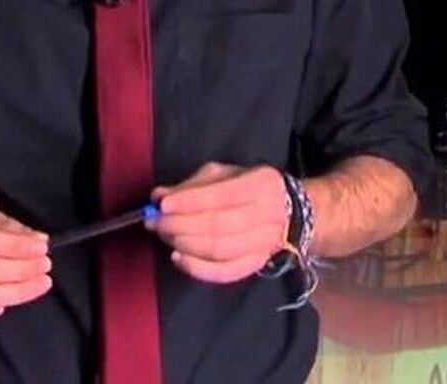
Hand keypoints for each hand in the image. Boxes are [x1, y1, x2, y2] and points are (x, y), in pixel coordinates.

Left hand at [148, 162, 289, 283]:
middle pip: (218, 225)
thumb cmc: (250, 188)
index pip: (221, 195)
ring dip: (185, 244)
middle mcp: (268, 215)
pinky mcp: (256, 264)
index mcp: (261, 184)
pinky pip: (226, 272)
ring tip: (165, 236)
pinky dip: (199, 269)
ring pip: (220, 250)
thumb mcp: (226, 174)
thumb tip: (159, 195)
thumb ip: (192, 184)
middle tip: (156, 222)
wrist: (290, 212)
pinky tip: (179, 258)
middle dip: (180, 224)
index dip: (189, 201)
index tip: (163, 204)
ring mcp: (264, 243)